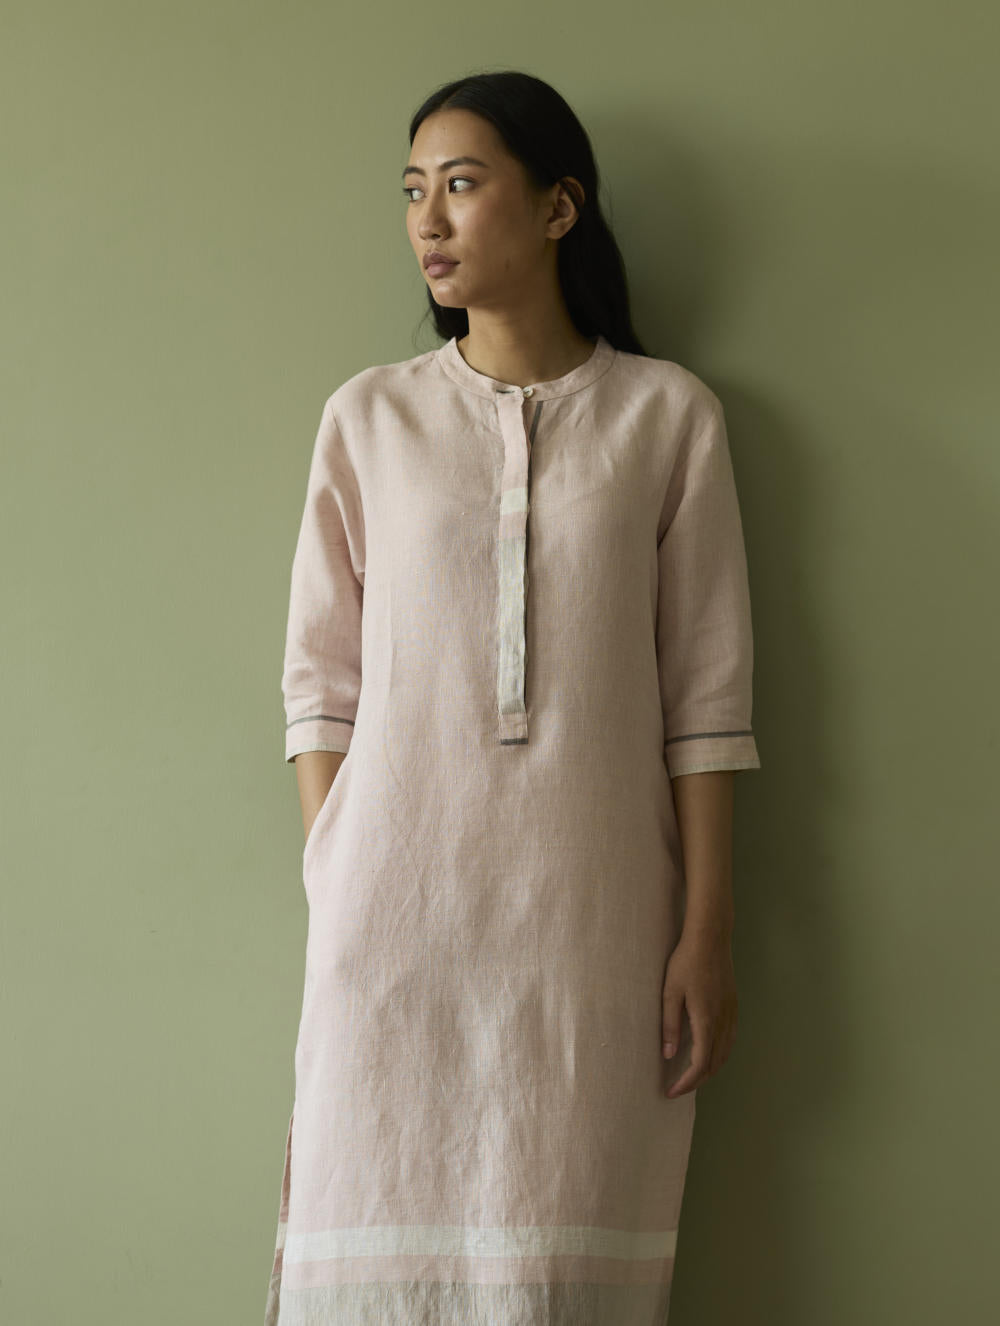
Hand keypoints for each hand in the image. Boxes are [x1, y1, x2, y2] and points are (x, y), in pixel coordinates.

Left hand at [661, 927, 737, 1097]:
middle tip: (677, 1089)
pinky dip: (720, 1055)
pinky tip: (709, 1054)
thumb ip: (669, 1025)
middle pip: (715, 1063)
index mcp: (707, 1020)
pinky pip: (730, 1040)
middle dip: (697, 1081)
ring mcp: (732, 1013)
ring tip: (691, 1077)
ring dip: (710, 1070)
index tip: (671, 1092)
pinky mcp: (734, 1006)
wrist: (711, 938)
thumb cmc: (686, 962)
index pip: (700, 1063)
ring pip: (725, 1054)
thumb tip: (668, 1055)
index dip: (687, 1082)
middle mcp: (723, 1021)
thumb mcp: (670, 993)